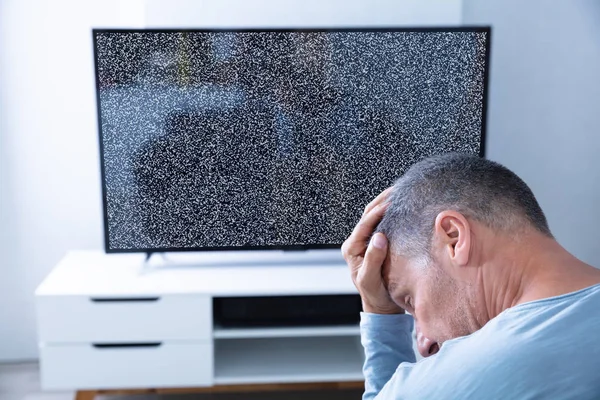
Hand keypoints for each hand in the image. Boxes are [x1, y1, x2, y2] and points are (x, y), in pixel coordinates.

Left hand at [342, 187, 403, 314]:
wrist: (381, 306)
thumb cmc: (374, 295)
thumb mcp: (370, 279)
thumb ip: (373, 259)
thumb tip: (379, 237)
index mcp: (351, 248)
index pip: (364, 224)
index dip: (377, 212)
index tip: (391, 203)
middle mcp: (357, 242)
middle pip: (368, 215)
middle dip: (382, 201)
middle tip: (397, 189)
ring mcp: (367, 241)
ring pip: (375, 217)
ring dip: (386, 203)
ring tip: (400, 192)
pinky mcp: (376, 243)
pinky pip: (382, 223)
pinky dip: (391, 213)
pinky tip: (402, 207)